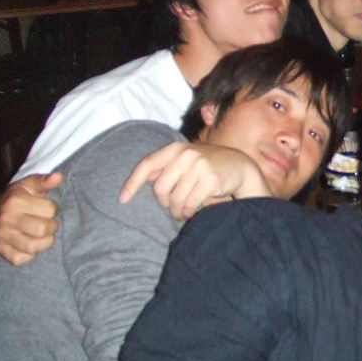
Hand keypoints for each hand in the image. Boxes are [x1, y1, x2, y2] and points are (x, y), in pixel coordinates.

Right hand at [0, 173, 63, 265]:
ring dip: (44, 242)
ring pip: (33, 247)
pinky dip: (30, 254)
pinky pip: (21, 259)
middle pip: (42, 230)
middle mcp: (6, 219)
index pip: (50, 210)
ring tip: (43, 235)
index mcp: (15, 201)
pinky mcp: (0, 250)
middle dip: (52, 227)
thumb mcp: (27, 185)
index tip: (49, 209)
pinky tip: (31, 244)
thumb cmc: (15, 198)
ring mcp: (2, 236)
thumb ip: (44, 181)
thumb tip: (58, 177)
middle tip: (49, 223)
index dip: (54, 209)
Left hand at [119, 142, 270, 220]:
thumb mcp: (186, 160)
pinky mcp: (210, 179)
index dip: (132, 183)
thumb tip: (142, 179)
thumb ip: (166, 167)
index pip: (147, 165)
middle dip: (165, 202)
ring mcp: (199, 166)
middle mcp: (186, 154)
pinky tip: (194, 210)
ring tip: (184, 211)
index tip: (122, 200)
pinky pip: (190, 204)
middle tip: (173, 206)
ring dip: (178, 211)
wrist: (239, 166)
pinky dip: (189, 212)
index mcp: (176, 148)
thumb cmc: (207, 165)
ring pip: (175, 199)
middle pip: (160, 188)